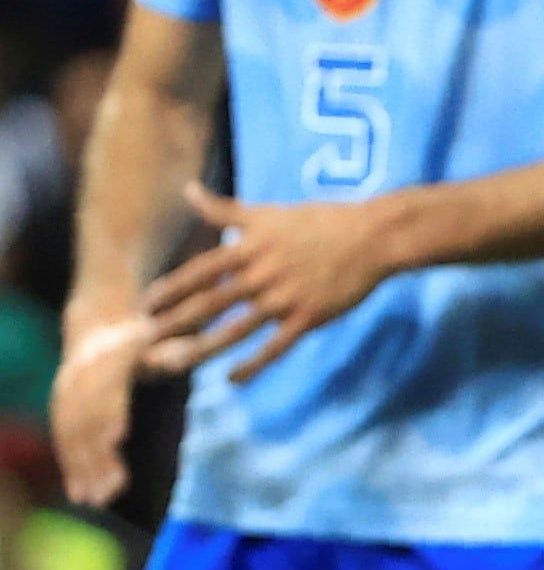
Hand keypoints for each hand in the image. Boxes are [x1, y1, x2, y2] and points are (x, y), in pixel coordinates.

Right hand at [49, 317, 148, 508]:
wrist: (97, 321)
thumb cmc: (139, 334)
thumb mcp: (153, 337)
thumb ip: (164, 353)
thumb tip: (171, 362)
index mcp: (110, 356)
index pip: (109, 387)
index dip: (111, 412)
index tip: (118, 440)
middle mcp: (83, 375)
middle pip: (88, 418)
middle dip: (98, 455)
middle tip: (112, 490)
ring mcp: (67, 391)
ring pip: (73, 433)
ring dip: (82, 468)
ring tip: (94, 500)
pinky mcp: (61, 405)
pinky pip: (63, 437)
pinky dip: (69, 465)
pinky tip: (77, 492)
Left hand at [140, 184, 405, 382]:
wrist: (374, 236)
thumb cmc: (321, 220)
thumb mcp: (268, 212)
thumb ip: (224, 208)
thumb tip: (187, 190)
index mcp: (250, 247)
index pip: (199, 271)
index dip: (169, 290)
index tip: (145, 307)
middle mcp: (262, 274)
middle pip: (209, 302)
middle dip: (173, 323)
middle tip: (144, 341)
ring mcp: (285, 298)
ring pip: (236, 329)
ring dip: (201, 348)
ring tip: (173, 363)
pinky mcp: (308, 316)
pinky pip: (275, 346)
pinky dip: (252, 364)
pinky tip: (231, 378)